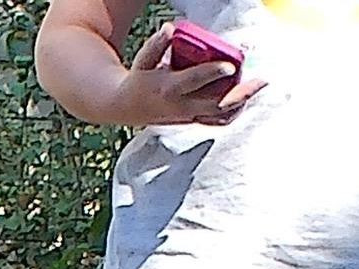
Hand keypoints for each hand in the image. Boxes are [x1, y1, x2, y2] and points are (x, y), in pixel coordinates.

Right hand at [106, 23, 267, 125]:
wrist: (125, 107)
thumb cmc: (138, 79)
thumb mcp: (142, 60)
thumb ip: (156, 45)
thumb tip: (169, 28)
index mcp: (168, 88)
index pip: (194, 81)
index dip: (213, 73)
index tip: (230, 65)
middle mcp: (180, 105)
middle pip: (215, 104)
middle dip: (240, 93)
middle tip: (262, 80)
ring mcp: (187, 115)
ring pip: (218, 115)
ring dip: (240, 102)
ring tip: (257, 86)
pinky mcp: (191, 120)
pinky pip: (215, 120)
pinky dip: (231, 112)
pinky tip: (244, 99)